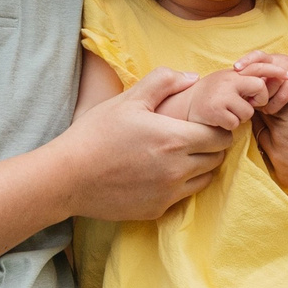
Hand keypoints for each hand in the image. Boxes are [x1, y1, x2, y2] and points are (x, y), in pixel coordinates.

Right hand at [56, 67, 231, 220]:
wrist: (67, 176)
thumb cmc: (96, 133)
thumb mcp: (128, 99)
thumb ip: (163, 82)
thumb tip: (192, 78)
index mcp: (175, 140)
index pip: (220, 137)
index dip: (219, 129)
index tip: (207, 123)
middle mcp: (178, 170)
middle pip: (217, 159)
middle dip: (212, 147)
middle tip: (195, 137)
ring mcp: (168, 194)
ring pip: (204, 180)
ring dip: (200, 167)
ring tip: (180, 155)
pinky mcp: (156, 210)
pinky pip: (181, 197)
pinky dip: (179, 185)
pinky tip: (160, 173)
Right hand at [169, 68, 270, 130]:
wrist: (181, 106)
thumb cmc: (208, 97)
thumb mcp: (226, 83)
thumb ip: (244, 82)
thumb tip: (269, 83)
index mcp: (232, 73)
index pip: (259, 66)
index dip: (275, 70)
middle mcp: (228, 80)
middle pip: (260, 88)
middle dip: (259, 100)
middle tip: (247, 104)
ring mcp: (222, 95)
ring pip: (248, 111)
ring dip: (240, 117)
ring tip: (226, 113)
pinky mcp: (216, 110)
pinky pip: (236, 123)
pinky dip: (229, 126)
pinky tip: (218, 120)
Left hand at [233, 50, 287, 113]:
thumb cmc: (279, 82)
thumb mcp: (267, 77)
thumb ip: (254, 80)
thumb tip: (238, 91)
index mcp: (272, 59)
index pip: (258, 56)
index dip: (247, 60)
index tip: (236, 69)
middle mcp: (285, 63)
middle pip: (270, 76)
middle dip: (262, 92)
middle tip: (253, 103)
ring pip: (285, 88)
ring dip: (275, 102)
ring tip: (268, 110)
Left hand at [252, 51, 287, 213]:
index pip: (268, 86)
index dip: (273, 82)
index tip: (283, 82)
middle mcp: (280, 130)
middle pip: (261, 107)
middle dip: (268, 100)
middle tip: (284, 99)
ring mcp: (277, 153)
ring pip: (259, 128)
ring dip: (268, 121)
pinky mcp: (280, 172)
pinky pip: (266, 151)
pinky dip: (272, 142)